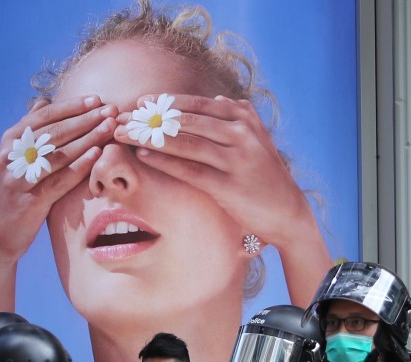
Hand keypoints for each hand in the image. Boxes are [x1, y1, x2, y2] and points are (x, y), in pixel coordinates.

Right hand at [0, 96, 117, 325]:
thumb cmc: (13, 194)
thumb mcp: (15, 159)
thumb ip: (30, 132)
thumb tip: (42, 102)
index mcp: (11, 141)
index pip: (44, 115)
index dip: (72, 106)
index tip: (96, 99)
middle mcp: (12, 156)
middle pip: (55, 131)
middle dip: (86, 118)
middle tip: (111, 110)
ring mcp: (20, 178)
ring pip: (59, 153)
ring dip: (88, 137)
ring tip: (110, 127)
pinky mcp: (29, 201)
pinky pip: (59, 179)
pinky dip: (79, 165)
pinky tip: (97, 155)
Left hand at [114, 93, 330, 302]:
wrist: (287, 211)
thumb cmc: (264, 176)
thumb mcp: (256, 139)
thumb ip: (236, 118)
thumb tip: (216, 100)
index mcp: (243, 117)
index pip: (196, 104)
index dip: (164, 102)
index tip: (138, 102)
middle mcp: (241, 132)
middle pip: (186, 120)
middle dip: (150, 118)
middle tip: (122, 118)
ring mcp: (236, 158)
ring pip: (186, 142)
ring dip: (151, 137)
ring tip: (125, 135)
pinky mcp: (230, 185)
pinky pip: (191, 169)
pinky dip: (165, 161)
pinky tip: (144, 156)